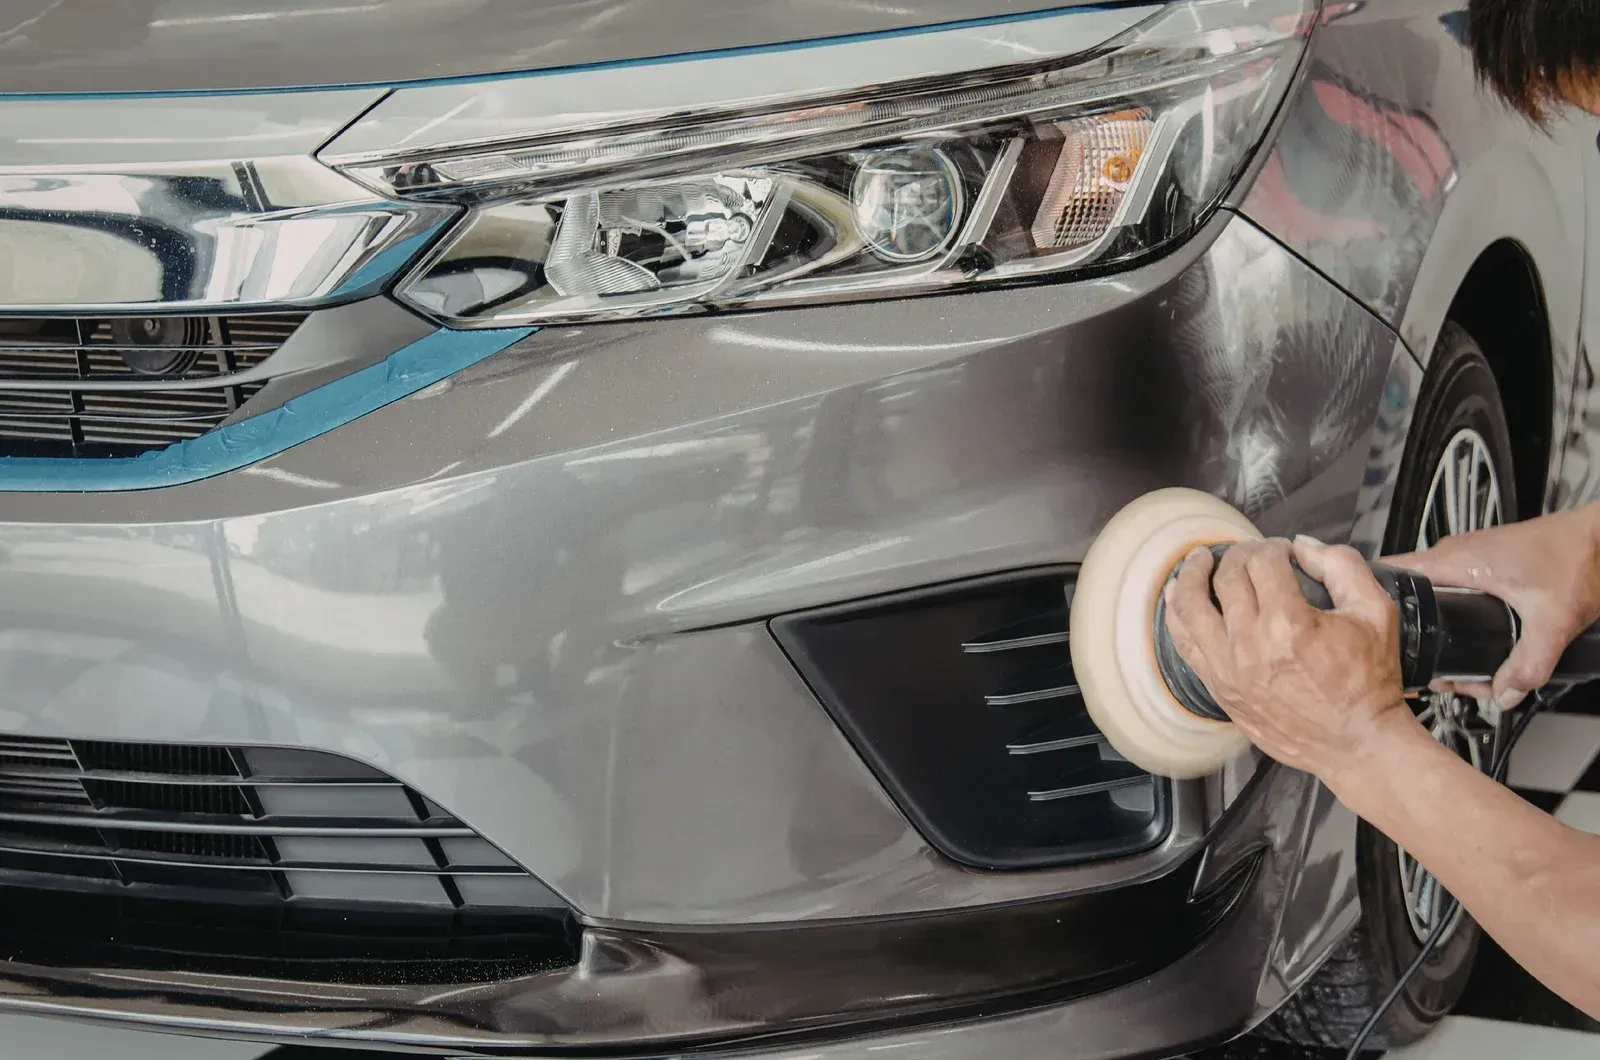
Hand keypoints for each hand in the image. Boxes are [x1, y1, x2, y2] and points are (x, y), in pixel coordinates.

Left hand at [1163, 537, 1416, 783]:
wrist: (1355, 742)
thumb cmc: (1369, 680)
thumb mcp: (1376, 612)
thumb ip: (1342, 566)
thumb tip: (1302, 546)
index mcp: (1290, 624)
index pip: (1263, 563)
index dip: (1273, 547)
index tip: (1284, 552)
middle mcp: (1251, 644)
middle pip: (1227, 578)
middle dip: (1238, 555)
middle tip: (1250, 553)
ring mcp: (1228, 669)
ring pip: (1191, 608)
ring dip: (1192, 576)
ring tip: (1198, 560)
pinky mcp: (1219, 688)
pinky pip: (1184, 644)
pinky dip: (1176, 615)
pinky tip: (1178, 596)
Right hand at [1386, 503, 1599, 709]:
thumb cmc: (1577, 556)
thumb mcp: (1553, 621)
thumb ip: (1529, 664)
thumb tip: (1506, 692)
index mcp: (1458, 560)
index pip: (1392, 572)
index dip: (1379, 603)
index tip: (1379, 634)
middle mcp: (1456, 551)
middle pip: (1414, 593)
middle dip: (1417, 632)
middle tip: (1435, 668)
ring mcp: (1470, 552)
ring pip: (1435, 589)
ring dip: (1438, 622)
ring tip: (1454, 657)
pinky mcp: (1485, 558)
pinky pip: (1453, 583)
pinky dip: (1454, 609)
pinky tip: (1472, 631)